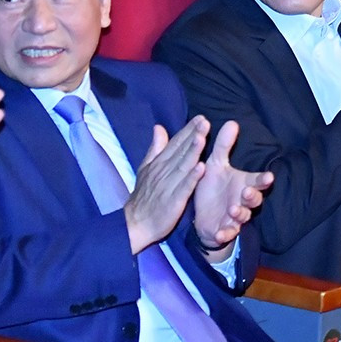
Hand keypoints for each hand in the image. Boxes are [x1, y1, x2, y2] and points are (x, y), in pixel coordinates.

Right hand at [124, 119, 211, 254]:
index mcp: (159, 163)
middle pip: (181, 151)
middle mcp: (164, 171)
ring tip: (202, 137)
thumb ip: (155, 149)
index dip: (187, 130)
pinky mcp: (173, 200)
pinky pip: (184, 187)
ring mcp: (169, 185)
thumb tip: (159, 127)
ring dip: (192, 151)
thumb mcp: (146, 169)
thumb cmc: (144, 195)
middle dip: (192, 135)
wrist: (135, 223)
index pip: (175, 144)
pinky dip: (192, 177)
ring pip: (183, 166)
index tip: (200, 118)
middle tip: (204, 121)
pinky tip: (201, 167)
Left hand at [192, 120, 270, 257]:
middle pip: (255, 199)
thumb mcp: (215, 164)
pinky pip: (227, 234)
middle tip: (247, 192)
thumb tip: (232, 121)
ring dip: (240, 214)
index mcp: (244, 184)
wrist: (203, 216)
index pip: (258, 181)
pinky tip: (220, 232)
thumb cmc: (213, 188)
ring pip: (243, 217)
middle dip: (252, 197)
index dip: (263, 180)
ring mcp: (235, 217)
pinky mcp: (224, 230)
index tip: (269, 176)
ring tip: (233, 210)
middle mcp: (243, 201)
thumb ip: (224, 146)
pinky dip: (225, 234)